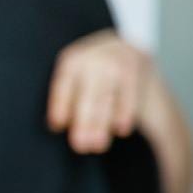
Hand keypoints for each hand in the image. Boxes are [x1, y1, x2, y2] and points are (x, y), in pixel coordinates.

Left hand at [47, 29, 153, 154]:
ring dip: (103, 124)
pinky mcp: (135, 70)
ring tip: (97, 145)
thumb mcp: (76, 74)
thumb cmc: (91, 70)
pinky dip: (125, 113)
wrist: (123, 46)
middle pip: (88, 95)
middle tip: (81, 146)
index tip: (57, 126)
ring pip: (108, 98)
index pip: (64, 85)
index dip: (60, 105)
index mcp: (72, 60)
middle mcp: (95, 59)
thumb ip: (68, 95)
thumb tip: (60, 126)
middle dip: (85, 122)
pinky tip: (121, 130)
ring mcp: (117, 63)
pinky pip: (129, 96)